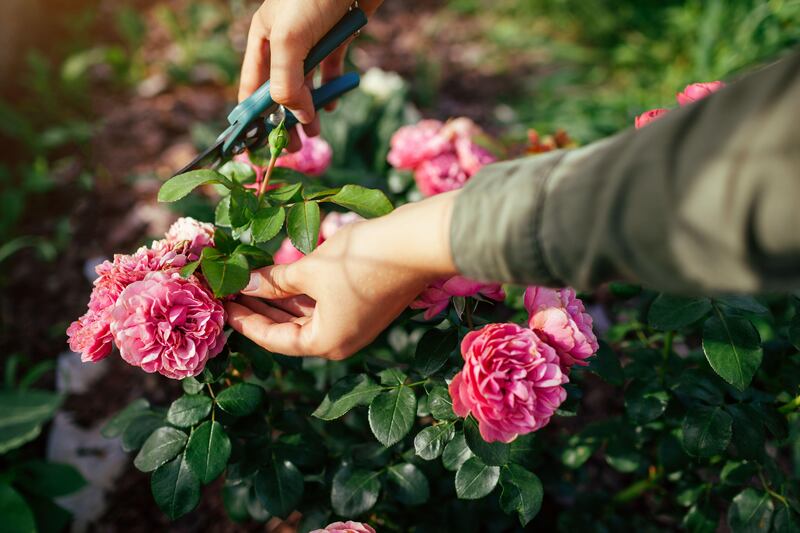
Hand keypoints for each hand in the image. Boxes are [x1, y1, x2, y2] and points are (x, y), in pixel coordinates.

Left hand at [226, 192, 459, 359]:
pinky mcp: (363, 303)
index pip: (275, 339)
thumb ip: (276, 280)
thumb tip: (247, 283)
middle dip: (260, 308)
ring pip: (306, 314)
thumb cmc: (362, 261)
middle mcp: (341, 339)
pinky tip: (279, 273)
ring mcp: (354, 322)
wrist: (418, 243)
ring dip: (278, 297)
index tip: (223, 305)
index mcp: (327, 342)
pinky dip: (300, 290)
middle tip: (230, 290)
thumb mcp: (311, 269)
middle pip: (289, 329)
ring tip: (248, 279)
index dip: (245, 321)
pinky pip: (322, 302)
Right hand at [239, 0, 381, 149]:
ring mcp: (312, 40)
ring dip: (309, 110)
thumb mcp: (290, 40)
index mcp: (264, 38)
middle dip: (284, 118)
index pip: (251, 84)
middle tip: (292, 147)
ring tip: (315, 134)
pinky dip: (331, 89)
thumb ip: (287, 82)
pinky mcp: (338, 37)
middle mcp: (285, 41)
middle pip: (280, 89)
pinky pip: (331, 70)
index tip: (256, 142)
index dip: (252, 114)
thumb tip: (297, 117)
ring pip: (307, 84)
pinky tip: (332, 106)